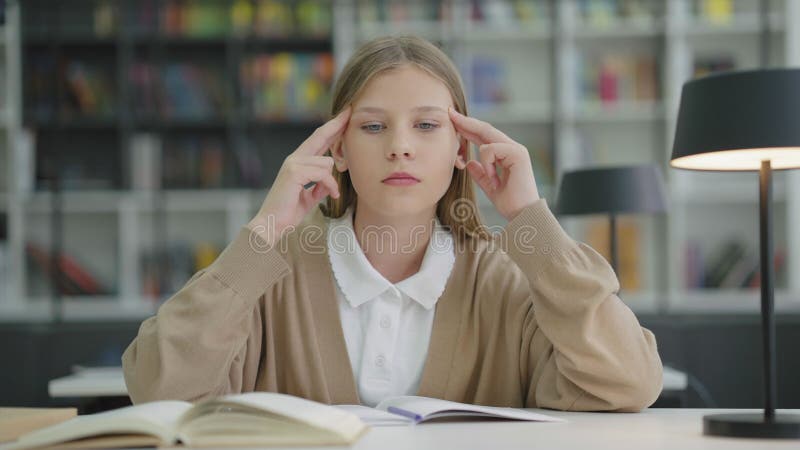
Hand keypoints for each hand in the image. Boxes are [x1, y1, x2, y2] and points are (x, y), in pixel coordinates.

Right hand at [249, 106, 350, 244]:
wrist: (272, 224)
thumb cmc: (288, 211)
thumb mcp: (309, 197)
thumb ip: (319, 187)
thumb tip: (330, 184)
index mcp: (297, 162)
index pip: (317, 140)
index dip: (330, 127)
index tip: (343, 117)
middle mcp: (294, 159)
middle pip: (319, 136)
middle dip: (336, 125)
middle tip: (349, 112)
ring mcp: (293, 164)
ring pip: (327, 163)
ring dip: (332, 181)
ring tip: (331, 193)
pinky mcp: (294, 172)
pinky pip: (323, 174)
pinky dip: (330, 186)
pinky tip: (332, 195)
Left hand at [448, 107, 539, 220]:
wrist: (523, 214)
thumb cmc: (510, 202)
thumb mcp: (490, 186)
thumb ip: (481, 173)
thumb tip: (469, 162)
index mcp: (506, 154)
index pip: (484, 136)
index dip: (468, 127)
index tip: (453, 120)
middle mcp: (512, 148)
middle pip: (485, 129)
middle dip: (466, 122)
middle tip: (450, 114)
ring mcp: (516, 149)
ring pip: (487, 139)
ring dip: (483, 159)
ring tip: (493, 179)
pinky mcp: (517, 154)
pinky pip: (490, 150)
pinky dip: (488, 164)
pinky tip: (496, 178)